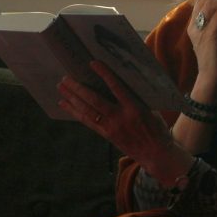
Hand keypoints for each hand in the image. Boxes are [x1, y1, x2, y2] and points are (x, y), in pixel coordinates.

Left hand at [57, 61, 192, 184]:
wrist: (155, 153)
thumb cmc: (155, 127)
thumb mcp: (151, 109)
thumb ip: (136, 96)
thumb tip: (123, 79)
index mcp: (135, 108)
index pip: (117, 87)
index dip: (104, 74)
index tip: (93, 63)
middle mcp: (120, 118)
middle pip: (95, 100)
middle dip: (78, 89)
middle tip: (66, 78)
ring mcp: (111, 128)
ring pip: (87, 111)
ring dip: (72, 99)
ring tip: (61, 88)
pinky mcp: (106, 135)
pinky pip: (87, 122)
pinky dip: (75, 112)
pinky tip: (65, 104)